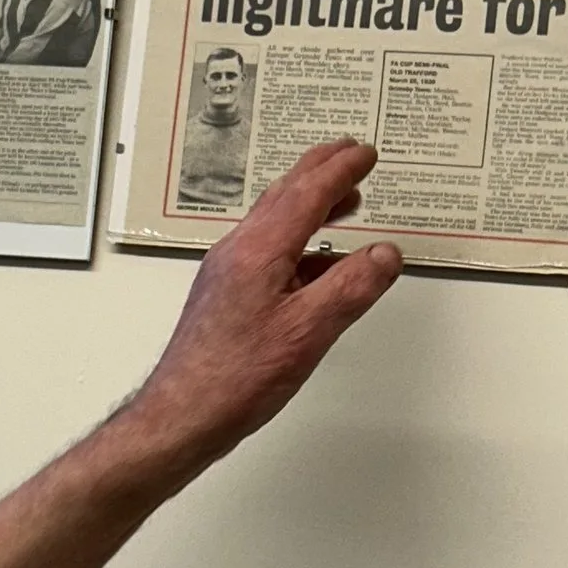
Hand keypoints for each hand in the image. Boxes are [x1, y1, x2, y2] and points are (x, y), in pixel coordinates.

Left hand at [120, 140, 400, 480]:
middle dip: (320, 170)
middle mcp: (238, 252)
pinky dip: (300, 241)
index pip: (307, 193)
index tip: (364, 153)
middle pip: (285, 195)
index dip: (341, 170)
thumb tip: (385, 254)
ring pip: (275, 222)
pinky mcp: (226, 295)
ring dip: (311, 203)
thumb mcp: (308, 332)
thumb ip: (351, 288)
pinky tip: (318, 263)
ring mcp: (229, 272)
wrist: (182, 414)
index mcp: (259, 250)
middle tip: (349, 153)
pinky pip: (269, 250)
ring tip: (343, 200)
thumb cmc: (233, 377)